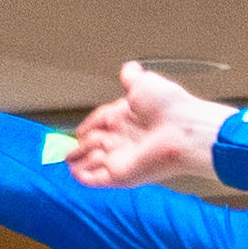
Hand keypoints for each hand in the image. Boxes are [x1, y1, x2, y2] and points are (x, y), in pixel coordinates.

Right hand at [68, 66, 228, 190]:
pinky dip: (86, 177)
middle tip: (65, 151)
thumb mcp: (144, 83)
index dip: (87, 126)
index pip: (100, 122)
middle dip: (79, 147)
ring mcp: (122, 158)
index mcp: (126, 116)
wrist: (182, 131)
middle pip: (95, 143)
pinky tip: (75, 174)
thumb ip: (131, 77)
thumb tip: (129, 68)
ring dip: (80, 161)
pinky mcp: (121, 176)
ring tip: (67, 161)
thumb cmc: (169, 107)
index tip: (76, 132)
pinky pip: (98, 180)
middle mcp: (124, 138)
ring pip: (94, 162)